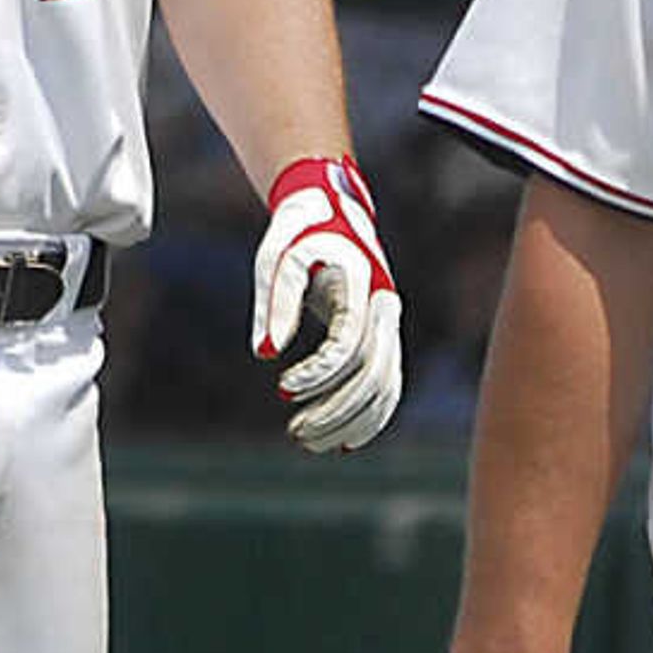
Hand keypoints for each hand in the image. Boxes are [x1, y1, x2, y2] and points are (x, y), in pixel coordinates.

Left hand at [250, 155, 404, 452]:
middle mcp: (383, 307)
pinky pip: (386, 385)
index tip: (284, 389)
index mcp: (362, 284)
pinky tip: (342, 441)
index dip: (319, 373)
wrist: (328, 210)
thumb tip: (265, 354)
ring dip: (351, 421)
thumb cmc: (297, 233)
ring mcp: (388, 324)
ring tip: (309, 442)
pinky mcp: (382, 336)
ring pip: (384, 387)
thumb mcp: (276, 261)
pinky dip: (369, 416)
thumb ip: (273, 305)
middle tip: (296, 433)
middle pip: (372, 374)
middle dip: (336, 410)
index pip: (349, 343)